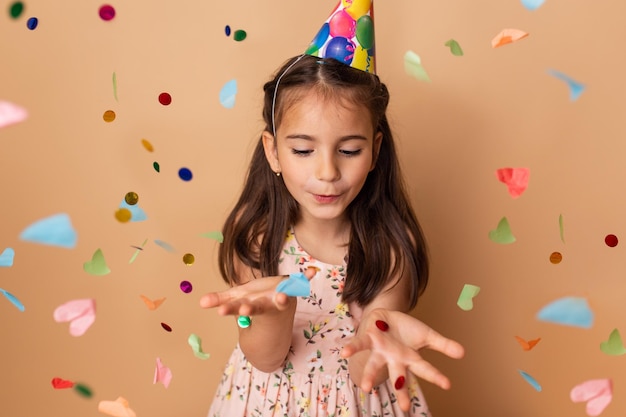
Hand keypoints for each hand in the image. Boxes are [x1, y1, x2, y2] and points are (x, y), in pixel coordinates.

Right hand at [199, 268, 315, 316]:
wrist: (276, 321)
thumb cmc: (253, 304)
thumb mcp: (235, 302)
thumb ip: (220, 301)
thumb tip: (200, 302)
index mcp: (252, 308)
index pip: (239, 308)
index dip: (231, 309)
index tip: (221, 312)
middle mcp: (266, 306)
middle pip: (258, 308)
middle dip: (252, 308)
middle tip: (244, 309)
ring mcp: (281, 300)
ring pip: (281, 301)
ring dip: (283, 298)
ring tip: (282, 297)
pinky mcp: (292, 293)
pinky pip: (300, 285)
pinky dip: (306, 278)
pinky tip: (312, 271)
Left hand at [340, 308, 463, 410]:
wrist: (386, 315)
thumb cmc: (405, 330)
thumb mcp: (426, 335)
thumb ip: (443, 345)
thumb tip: (463, 353)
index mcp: (409, 358)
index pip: (425, 369)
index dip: (435, 376)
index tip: (448, 384)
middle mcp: (394, 359)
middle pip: (398, 376)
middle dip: (400, 390)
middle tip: (404, 407)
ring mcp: (380, 351)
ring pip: (375, 365)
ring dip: (369, 375)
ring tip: (364, 387)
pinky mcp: (368, 339)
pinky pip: (359, 344)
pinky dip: (351, 348)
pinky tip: (343, 352)